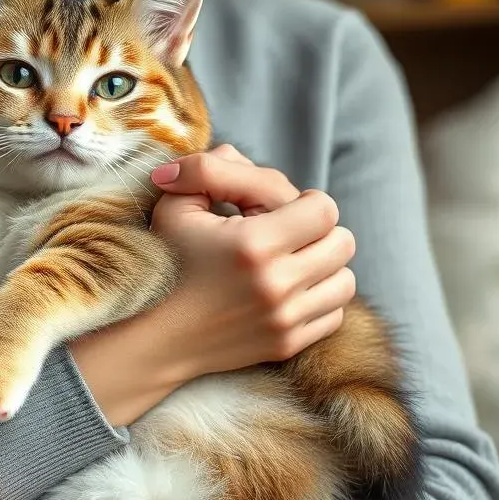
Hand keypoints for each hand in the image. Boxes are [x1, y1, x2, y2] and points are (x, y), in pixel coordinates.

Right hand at [68, 145, 354, 424]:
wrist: (152, 338)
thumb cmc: (164, 263)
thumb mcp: (175, 205)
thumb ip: (210, 169)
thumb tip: (236, 154)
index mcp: (254, 245)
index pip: (324, 209)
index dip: (306, 202)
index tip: (281, 209)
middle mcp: (277, 286)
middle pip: (343, 243)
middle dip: (318, 232)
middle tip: (285, 234)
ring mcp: (286, 320)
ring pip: (346, 280)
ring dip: (324, 266)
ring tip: (290, 263)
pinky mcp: (288, 345)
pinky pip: (334, 314)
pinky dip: (318, 300)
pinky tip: (286, 292)